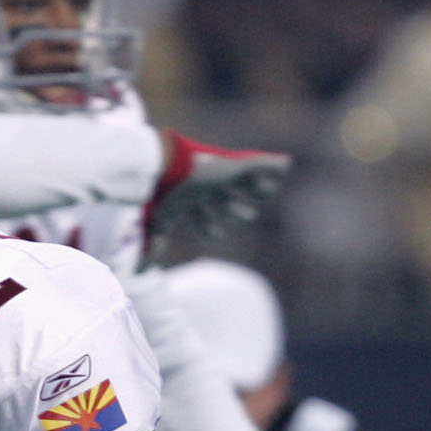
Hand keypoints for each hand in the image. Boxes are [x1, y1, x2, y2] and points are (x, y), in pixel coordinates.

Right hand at [147, 133, 290, 261]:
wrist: (167, 167)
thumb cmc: (162, 193)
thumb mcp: (158, 221)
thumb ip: (155, 242)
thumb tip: (142, 266)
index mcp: (190, 199)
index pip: (202, 215)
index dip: (209, 227)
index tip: (215, 234)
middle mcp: (208, 187)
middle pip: (227, 200)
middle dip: (238, 212)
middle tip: (248, 216)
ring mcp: (224, 174)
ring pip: (248, 184)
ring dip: (259, 189)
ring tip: (268, 190)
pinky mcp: (236, 164)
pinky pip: (262, 163)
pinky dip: (275, 164)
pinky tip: (288, 163)